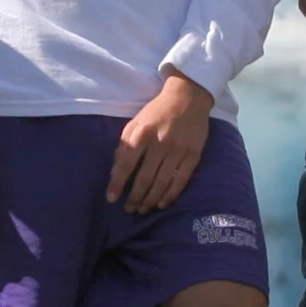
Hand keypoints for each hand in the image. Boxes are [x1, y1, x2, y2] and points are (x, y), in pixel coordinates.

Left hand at [109, 73, 213, 213]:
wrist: (188, 97)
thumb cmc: (157, 112)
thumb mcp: (136, 122)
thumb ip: (125, 145)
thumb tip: (116, 172)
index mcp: (142, 133)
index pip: (127, 164)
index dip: (118, 183)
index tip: (111, 198)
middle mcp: (160, 142)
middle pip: (145, 177)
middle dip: (135, 197)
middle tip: (129, 209)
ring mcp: (179, 149)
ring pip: (162, 182)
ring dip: (151, 200)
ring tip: (143, 209)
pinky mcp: (194, 154)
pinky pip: (181, 180)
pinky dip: (171, 195)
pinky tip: (162, 204)